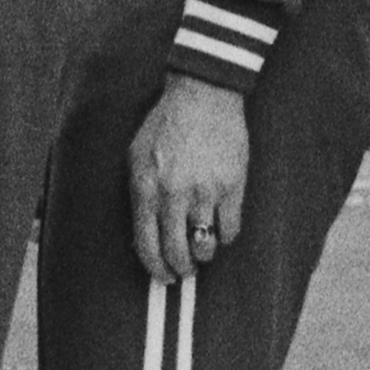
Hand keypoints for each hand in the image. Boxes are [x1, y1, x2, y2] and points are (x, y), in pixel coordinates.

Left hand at [129, 73, 251, 282]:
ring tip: (203, 247)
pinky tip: (221, 226)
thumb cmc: (166, 125)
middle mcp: (173, 194)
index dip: (156, 268)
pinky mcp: (232, 186)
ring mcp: (204, 191)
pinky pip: (230, 230)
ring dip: (204, 254)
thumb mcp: (136, 156)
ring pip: (205, 247)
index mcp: (145, 187)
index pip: (147, 245)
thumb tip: (142, 238)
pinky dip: (226, 236)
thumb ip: (137, 195)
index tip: (164, 275)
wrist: (203, 94)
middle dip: (180, 268)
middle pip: (176, 253)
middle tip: (185, 269)